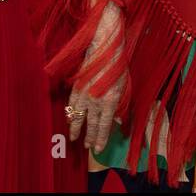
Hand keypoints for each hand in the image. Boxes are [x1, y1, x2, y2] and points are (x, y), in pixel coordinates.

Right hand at [67, 0, 125, 153]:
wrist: (104, 46)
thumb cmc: (118, 65)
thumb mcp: (125, 86)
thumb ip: (121, 105)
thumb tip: (117, 119)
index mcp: (109, 101)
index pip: (104, 125)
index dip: (101, 138)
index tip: (98, 148)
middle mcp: (95, 100)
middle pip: (91, 123)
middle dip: (89, 136)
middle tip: (88, 147)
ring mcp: (84, 93)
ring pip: (78, 116)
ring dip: (77, 128)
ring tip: (75, 139)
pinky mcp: (77, 86)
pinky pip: (72, 104)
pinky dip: (70, 114)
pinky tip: (70, 120)